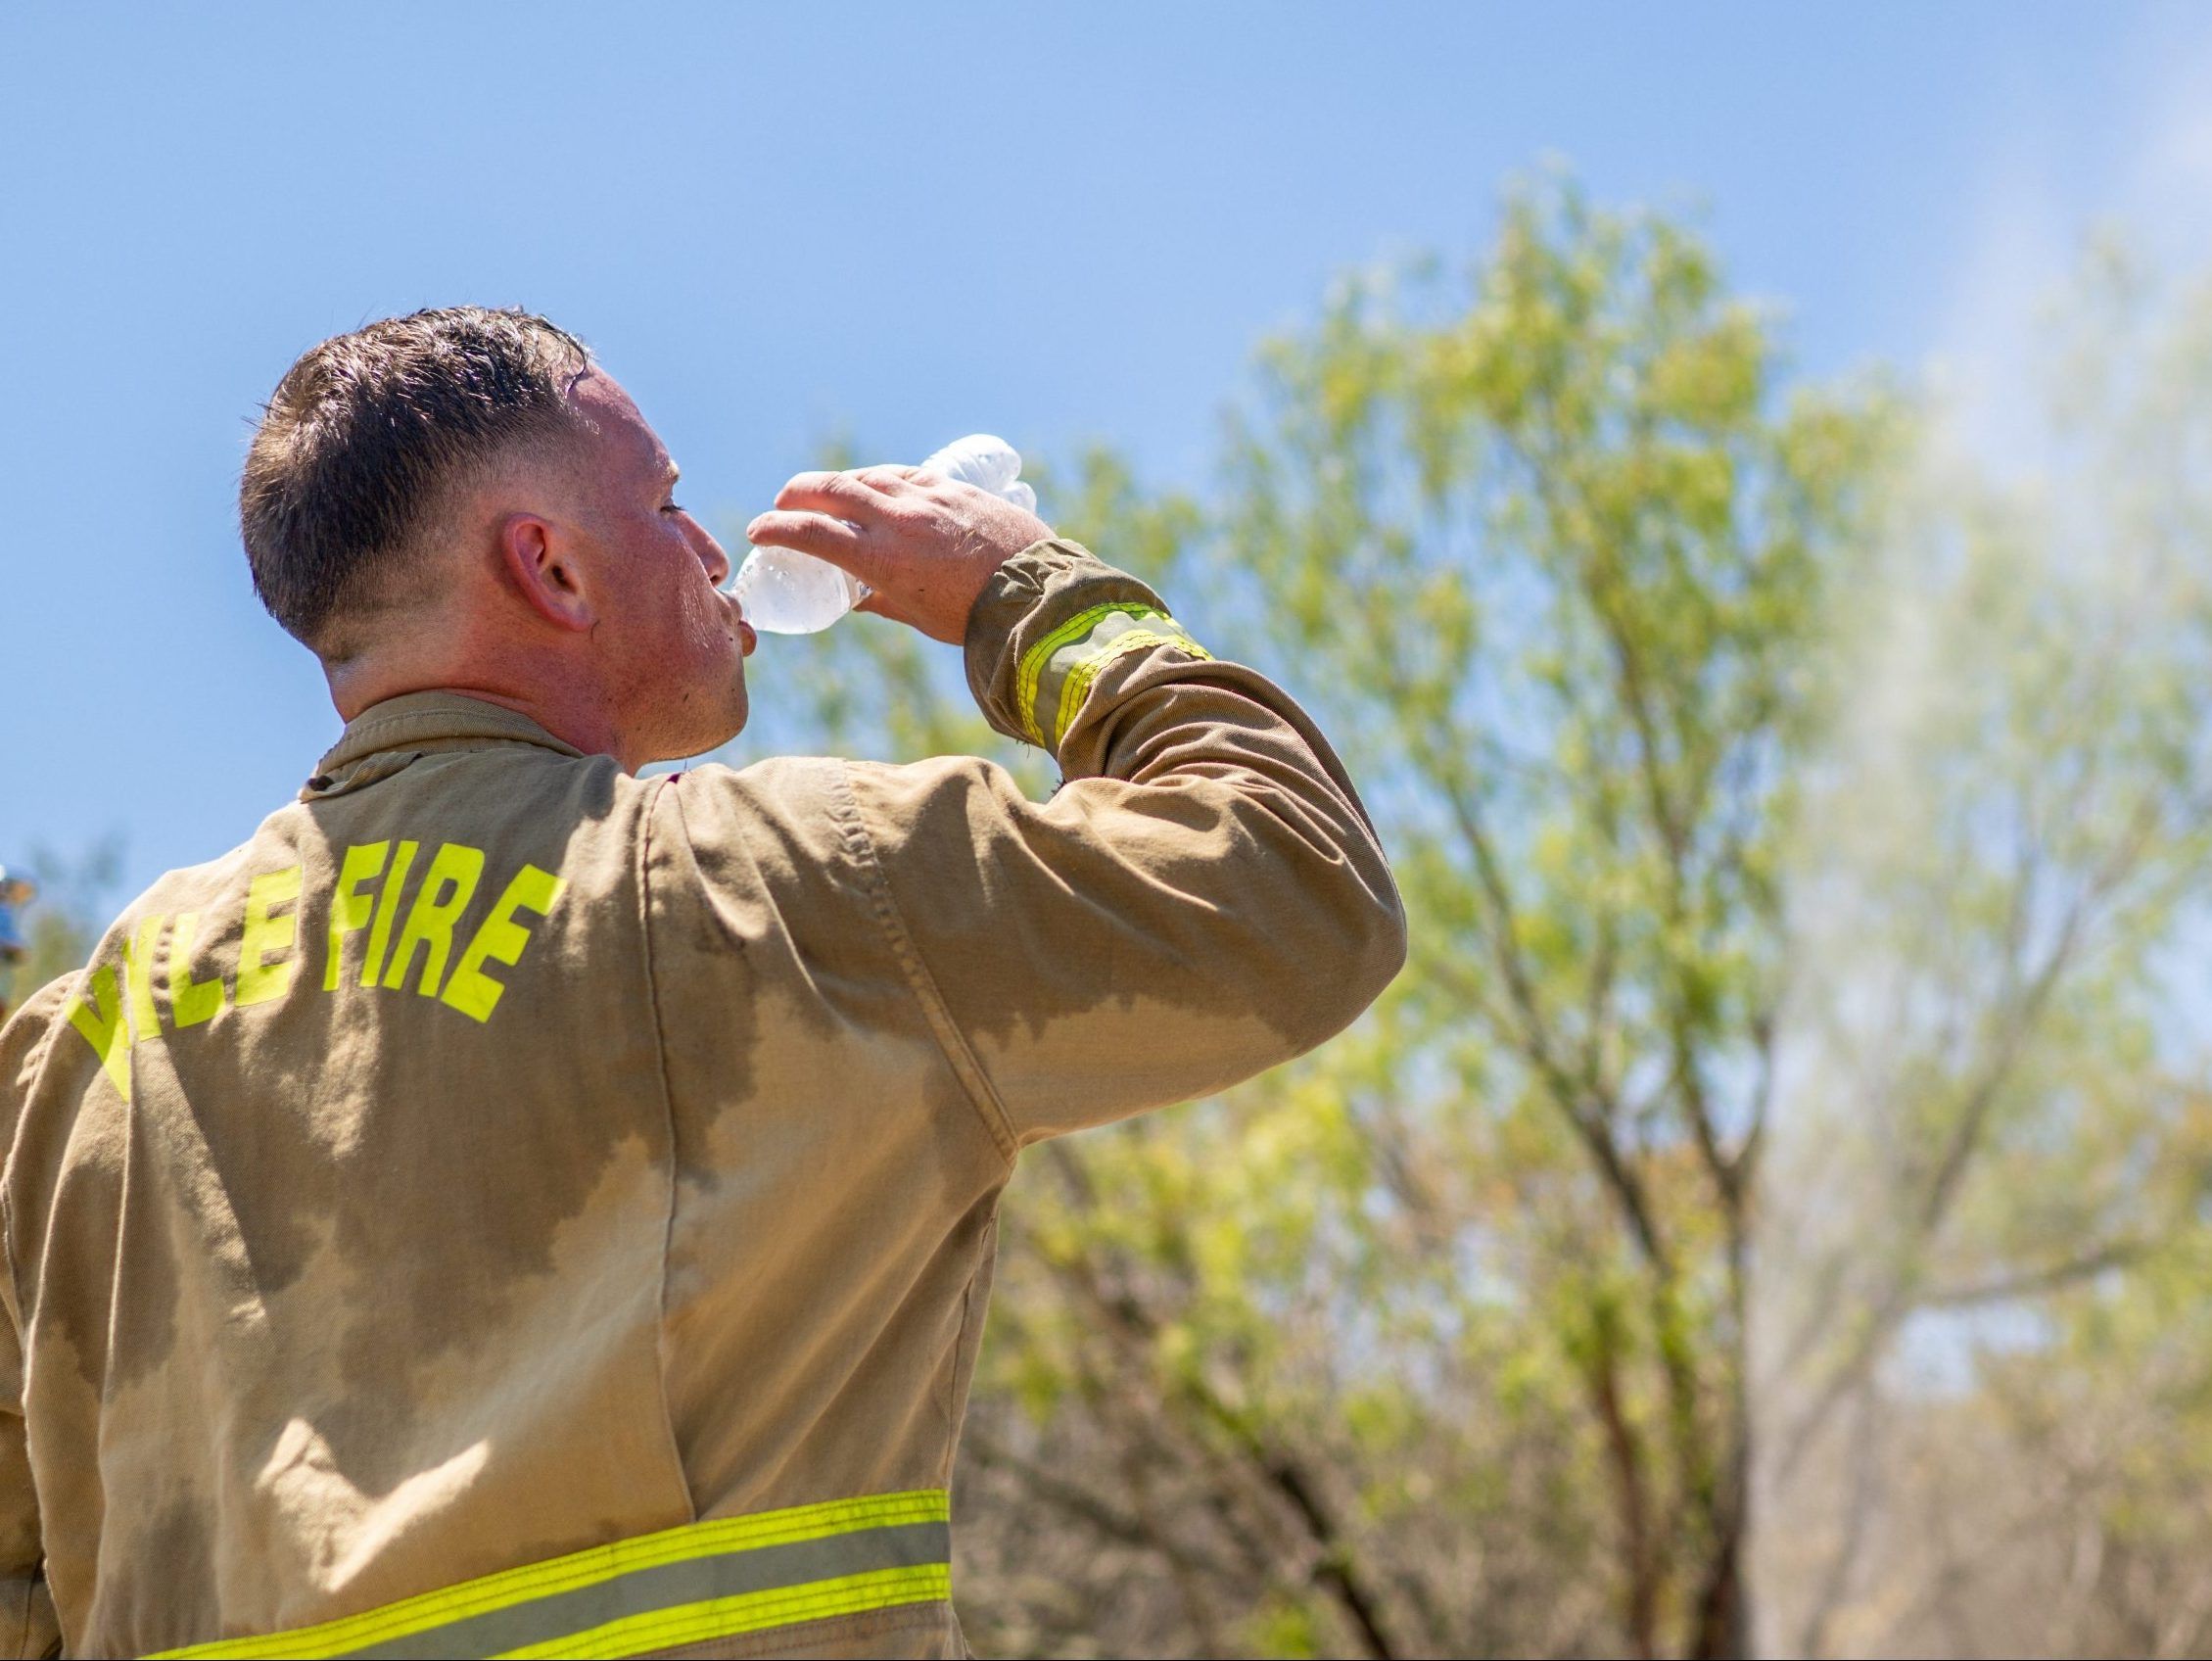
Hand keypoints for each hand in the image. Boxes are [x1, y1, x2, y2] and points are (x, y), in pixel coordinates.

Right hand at [745, 465, 1051, 643]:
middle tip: (784, 504)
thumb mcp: (919, 618)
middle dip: (798, 494)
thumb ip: (882, 603)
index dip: (777, 528)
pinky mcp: (953, 489)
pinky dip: (880, 478)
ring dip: (839, 482)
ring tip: (826, 492)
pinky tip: (876, 483)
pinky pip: (905, 474)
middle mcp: (897, 520)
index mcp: (880, 559)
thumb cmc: (977, 619)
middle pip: (831, 490)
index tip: (759, 531)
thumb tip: (857, 601)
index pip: (811, 532)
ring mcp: (926, 499)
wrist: (1037, 595)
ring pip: (868, 476)